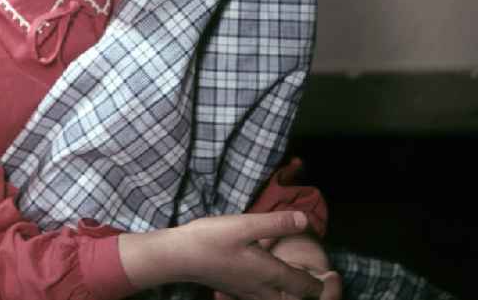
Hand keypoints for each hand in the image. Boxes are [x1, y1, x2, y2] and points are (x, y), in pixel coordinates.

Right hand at [120, 211, 324, 299]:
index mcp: (269, 273)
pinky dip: (272, 294)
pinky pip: (261, 299)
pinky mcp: (234, 289)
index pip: (304, 287)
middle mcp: (261, 288)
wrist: (179, 256)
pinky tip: (266, 281)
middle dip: (307, 294)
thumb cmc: (211, 239)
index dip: (320, 284)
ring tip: (295, 282)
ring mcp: (246, 292)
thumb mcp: (245, 225)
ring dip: (289, 296)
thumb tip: (306, 219)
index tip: (331, 276)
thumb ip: (276, 223)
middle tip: (316, 282)